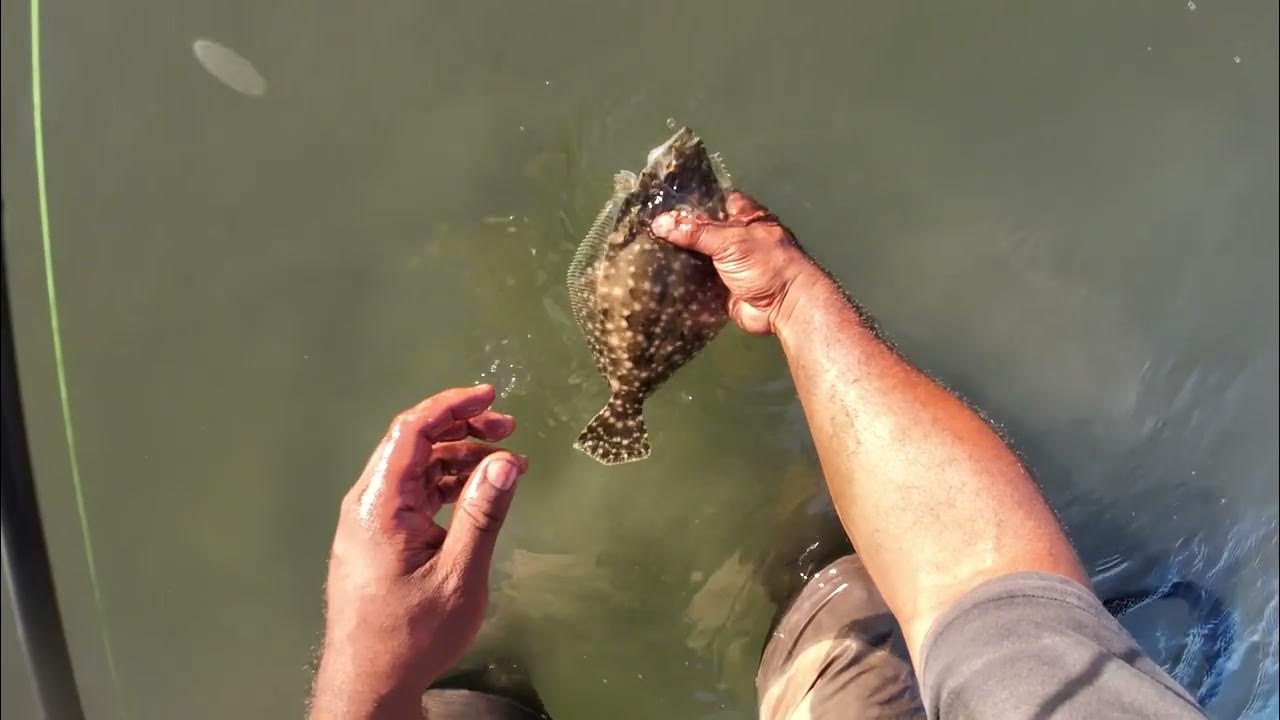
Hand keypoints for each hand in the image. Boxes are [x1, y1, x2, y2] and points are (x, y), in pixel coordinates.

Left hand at [310, 385, 527, 718]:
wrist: (369, 684)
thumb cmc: (411, 635)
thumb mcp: (458, 574)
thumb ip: (483, 514)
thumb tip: (505, 462)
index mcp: (380, 504)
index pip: (412, 431)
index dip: (452, 406)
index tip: (491, 398)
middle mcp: (370, 504)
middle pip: (414, 444)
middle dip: (463, 429)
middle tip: (508, 428)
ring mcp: (372, 522)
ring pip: (418, 470)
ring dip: (460, 459)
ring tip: (505, 464)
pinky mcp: (380, 540)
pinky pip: (416, 496)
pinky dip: (450, 486)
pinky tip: (480, 493)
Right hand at [651, 192, 820, 334]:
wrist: (784, 306)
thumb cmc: (766, 264)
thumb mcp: (731, 240)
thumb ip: (696, 231)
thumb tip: (658, 223)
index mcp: (743, 216)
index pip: (711, 200)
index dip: (687, 200)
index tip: (658, 200)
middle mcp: (734, 237)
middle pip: (699, 230)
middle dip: (676, 230)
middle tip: (644, 227)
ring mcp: (726, 263)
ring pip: (695, 256)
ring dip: (675, 256)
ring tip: (643, 248)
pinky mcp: (719, 287)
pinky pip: (694, 281)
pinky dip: (679, 279)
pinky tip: (654, 274)